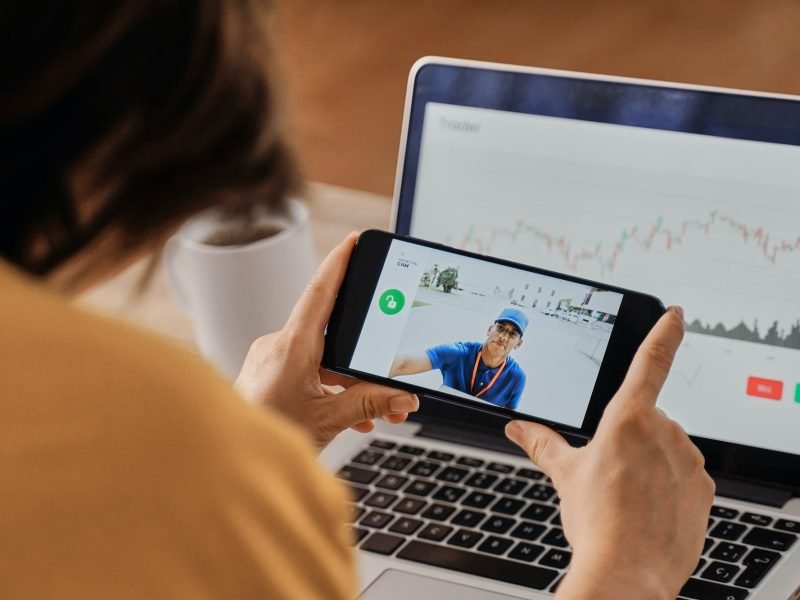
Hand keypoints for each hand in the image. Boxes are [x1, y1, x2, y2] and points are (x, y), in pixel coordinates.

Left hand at [234, 232, 418, 450]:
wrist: (222, 463)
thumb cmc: (265, 436)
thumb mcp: (327, 421)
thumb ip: (370, 405)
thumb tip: (404, 398)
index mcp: (291, 347)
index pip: (320, 292)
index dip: (339, 262)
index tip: (354, 241)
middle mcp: (278, 346)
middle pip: (329, 331)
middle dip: (363, 351)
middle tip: (388, 362)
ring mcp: (271, 360)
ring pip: (321, 357)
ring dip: (349, 381)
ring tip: (374, 411)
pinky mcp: (268, 374)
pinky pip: (307, 370)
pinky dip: (330, 388)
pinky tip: (350, 416)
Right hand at [505, 307, 713, 599]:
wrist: (627, 572)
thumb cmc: (597, 521)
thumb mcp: (565, 475)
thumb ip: (543, 443)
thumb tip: (517, 427)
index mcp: (629, 418)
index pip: (651, 361)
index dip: (664, 333)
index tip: (675, 313)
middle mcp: (665, 432)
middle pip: (648, 421)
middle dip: (631, 439)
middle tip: (610, 474)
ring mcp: (689, 461)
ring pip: (668, 449)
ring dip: (651, 464)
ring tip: (627, 497)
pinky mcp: (703, 489)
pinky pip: (685, 477)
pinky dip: (669, 487)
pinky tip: (648, 510)